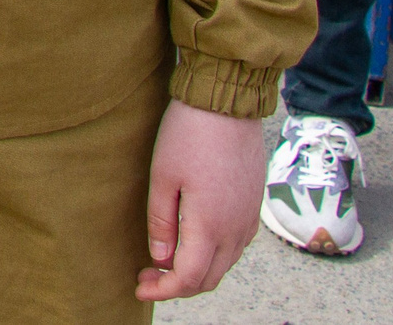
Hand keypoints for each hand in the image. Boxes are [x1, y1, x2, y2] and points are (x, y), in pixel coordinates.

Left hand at [136, 100, 268, 300]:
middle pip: (209, 279)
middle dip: (176, 286)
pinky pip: (235, 246)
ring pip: (224, 265)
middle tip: (147, 274)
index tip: (139, 287)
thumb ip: (162, 223)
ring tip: (164, 259)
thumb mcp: (163, 177)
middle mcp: (237, 230)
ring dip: (196, 271)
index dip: (162, 291)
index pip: (188, 279)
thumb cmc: (189, 134)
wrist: (227, 102)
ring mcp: (249, 219)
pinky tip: (191, 241)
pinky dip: (213, 255)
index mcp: (211, 227)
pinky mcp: (254, 206)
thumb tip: (160, 260)